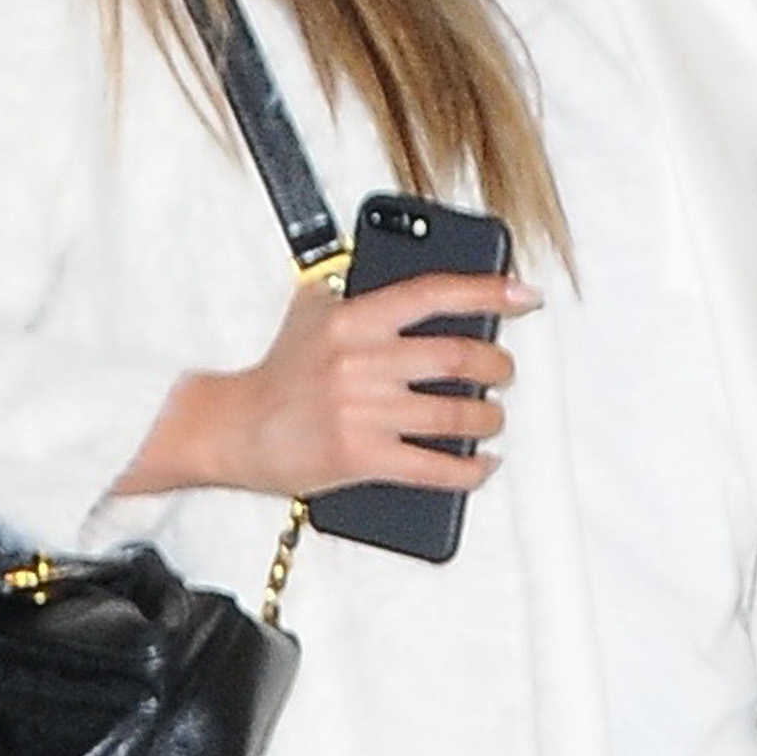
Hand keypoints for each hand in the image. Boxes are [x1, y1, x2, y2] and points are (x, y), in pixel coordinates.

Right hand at [118, 269, 537, 498]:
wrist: (231, 429)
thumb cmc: (279, 373)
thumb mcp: (311, 313)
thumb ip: (358, 293)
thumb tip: (421, 285)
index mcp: (353, 319)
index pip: (433, 294)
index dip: (487, 291)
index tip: (524, 295)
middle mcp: (361, 362)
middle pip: (458, 358)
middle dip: (497, 366)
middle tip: (503, 371)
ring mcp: (363, 413)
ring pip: (456, 415)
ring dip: (488, 418)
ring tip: (491, 417)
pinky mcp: (361, 458)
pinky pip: (436, 468)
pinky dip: (470, 470)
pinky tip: (482, 464)